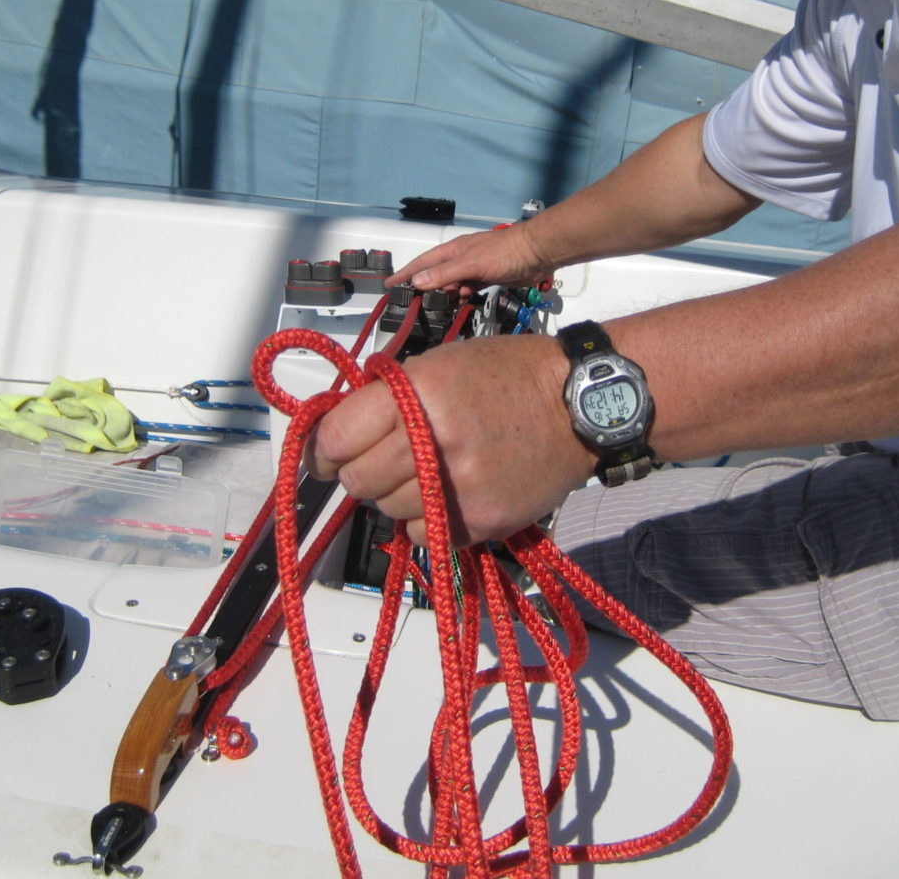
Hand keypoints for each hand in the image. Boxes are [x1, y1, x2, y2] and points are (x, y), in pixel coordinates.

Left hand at [305, 334, 592, 545]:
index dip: (323, 450)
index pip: (337, 438)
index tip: (324, 455)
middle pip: (358, 481)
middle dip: (359, 472)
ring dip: (395, 495)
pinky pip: (422, 534)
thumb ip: (387, 397)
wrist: (575, 405)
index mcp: (418, 393)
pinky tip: (448, 493)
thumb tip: (337, 433)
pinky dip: (426, 519)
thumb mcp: (438, 364)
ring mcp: (458, 486)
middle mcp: (434, 441)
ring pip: (387, 510)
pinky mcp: (481, 520)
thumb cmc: (506, 375)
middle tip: (377, 461)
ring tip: (425, 471)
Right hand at [390, 223, 552, 296]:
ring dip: (445, 294)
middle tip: (413, 303)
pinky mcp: (487, 277)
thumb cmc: (502, 254)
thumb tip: (416, 282)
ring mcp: (474, 268)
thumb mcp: (470, 264)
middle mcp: (460, 258)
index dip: (405, 273)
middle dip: (424, 287)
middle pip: (436, 274)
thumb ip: (444, 273)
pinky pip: (468, 288)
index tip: (389, 284)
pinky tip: (461, 304)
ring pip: (452, 283)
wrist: (535, 253)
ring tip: (437, 307)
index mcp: (453, 251)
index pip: (422, 263)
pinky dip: (462, 296)